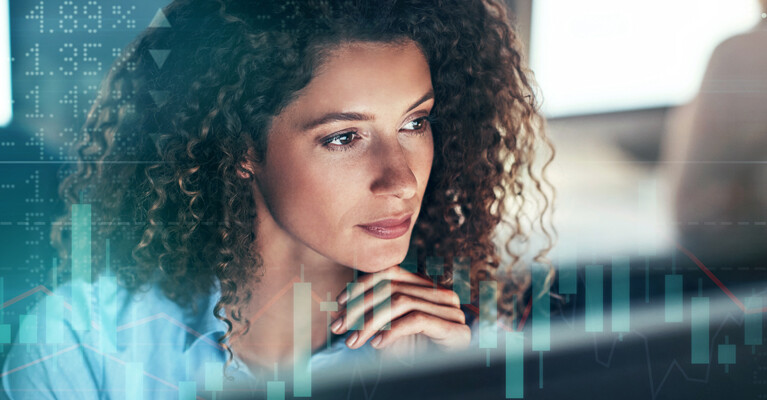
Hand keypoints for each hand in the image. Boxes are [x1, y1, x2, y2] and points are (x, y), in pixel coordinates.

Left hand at [330, 265, 470, 351]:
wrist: (441, 378)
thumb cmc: (413, 354)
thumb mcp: (387, 329)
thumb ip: (370, 314)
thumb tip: (338, 307)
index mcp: (426, 286)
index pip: (390, 272)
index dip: (362, 284)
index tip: (339, 302)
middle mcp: (441, 292)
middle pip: (392, 287)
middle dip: (360, 307)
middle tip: (338, 327)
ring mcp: (451, 309)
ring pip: (401, 303)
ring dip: (370, 323)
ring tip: (353, 341)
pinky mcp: (455, 328)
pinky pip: (416, 320)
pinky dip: (392, 331)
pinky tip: (376, 345)